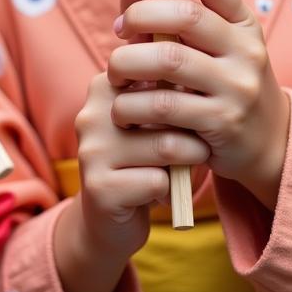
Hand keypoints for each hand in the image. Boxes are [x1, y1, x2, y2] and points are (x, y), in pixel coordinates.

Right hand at [54, 73, 209, 291]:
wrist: (108, 218)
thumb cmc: (141, 160)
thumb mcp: (152, 122)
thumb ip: (167, 95)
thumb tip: (199, 79)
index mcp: (103, 87)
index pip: (156, 73)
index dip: (184, 95)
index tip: (195, 111)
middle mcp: (91, 114)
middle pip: (164, 108)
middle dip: (192, 129)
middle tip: (201, 145)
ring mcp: (91, 151)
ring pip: (166, 146)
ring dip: (190, 160)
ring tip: (190, 167)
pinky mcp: (99, 187)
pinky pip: (157, 181)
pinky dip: (172, 190)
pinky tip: (163, 194)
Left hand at [108, 0, 289, 208]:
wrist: (267, 145)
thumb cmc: (220, 83)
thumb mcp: (207, 46)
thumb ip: (167, 8)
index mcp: (243, 24)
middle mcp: (247, 51)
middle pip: (186, 16)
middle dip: (140, 16)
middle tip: (118, 30)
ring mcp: (237, 87)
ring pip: (168, 59)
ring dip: (126, 62)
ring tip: (113, 72)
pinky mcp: (221, 123)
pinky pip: (163, 104)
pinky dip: (131, 103)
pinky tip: (123, 106)